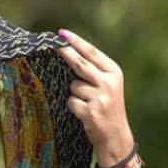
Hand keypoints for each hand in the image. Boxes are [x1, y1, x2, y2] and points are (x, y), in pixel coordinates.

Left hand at [56, 29, 134, 166]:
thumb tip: (68, 52)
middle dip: (64, 53)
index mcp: (114, 72)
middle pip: (79, 64)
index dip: (76, 42)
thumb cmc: (107, 106)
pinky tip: (84, 113)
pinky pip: (71, 101)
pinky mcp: (90, 111)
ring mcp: (100, 97)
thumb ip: (93, 70)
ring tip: (87, 103)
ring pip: (73, 86)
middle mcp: (109, 82)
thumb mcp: (108, 85)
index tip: (62, 33)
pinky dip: (73, 106)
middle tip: (52, 45)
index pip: (91, 53)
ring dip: (74, 93)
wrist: (115, 135)